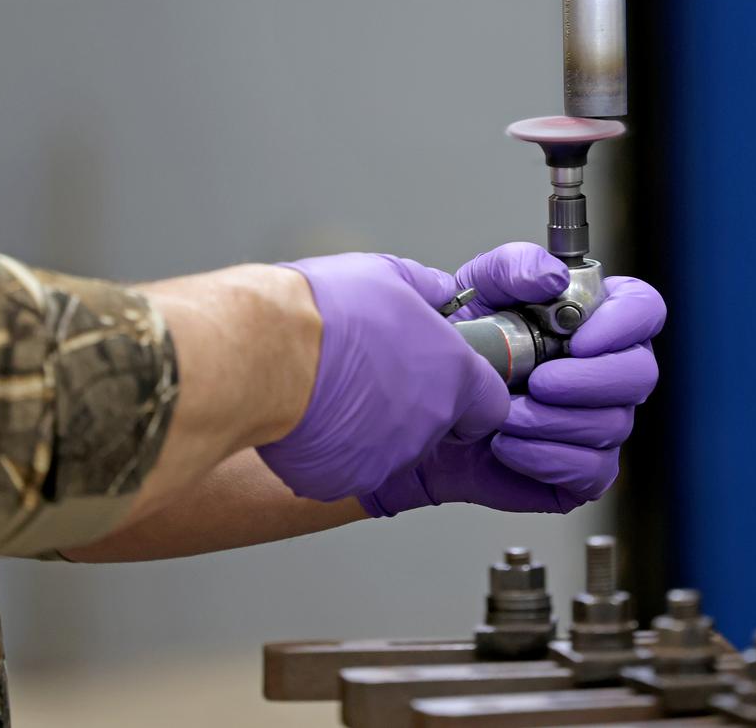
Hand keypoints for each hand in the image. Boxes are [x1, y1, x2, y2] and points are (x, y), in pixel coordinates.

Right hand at [255, 252, 512, 501]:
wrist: (264, 354)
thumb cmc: (324, 312)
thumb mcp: (387, 275)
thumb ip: (425, 288)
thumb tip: (439, 290)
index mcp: (453, 376)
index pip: (490, 404)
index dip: (471, 393)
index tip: (444, 380)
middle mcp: (429, 423)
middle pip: (437, 426)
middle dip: (413, 404)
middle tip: (374, 375)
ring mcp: (388, 458)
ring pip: (391, 448)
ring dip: (372, 427)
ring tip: (335, 390)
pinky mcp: (345, 480)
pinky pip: (347, 466)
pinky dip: (333, 449)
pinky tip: (311, 416)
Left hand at [360, 265, 665, 516]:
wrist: (423, 408)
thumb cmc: (462, 345)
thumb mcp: (478, 288)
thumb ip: (516, 265)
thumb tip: (554, 278)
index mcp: (598, 320)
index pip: (644, 310)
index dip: (623, 324)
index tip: (579, 337)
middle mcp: (608, 371)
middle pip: (640, 374)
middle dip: (589, 380)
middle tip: (539, 381)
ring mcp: (602, 423)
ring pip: (612, 425)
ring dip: (552, 421)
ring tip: (504, 414)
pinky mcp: (583, 472)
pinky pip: (591, 471)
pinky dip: (545, 459)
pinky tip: (507, 445)